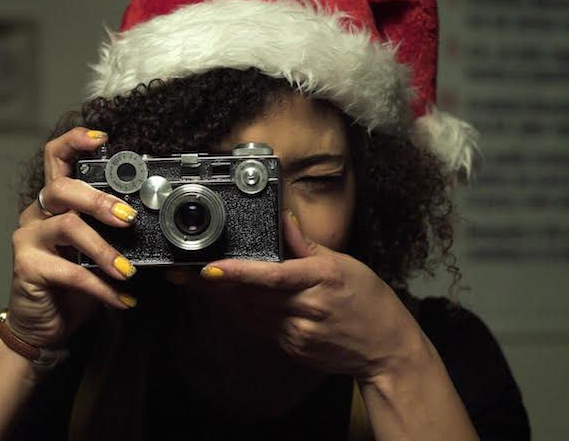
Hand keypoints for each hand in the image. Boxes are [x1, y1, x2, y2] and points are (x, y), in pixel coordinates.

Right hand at [6, 128, 138, 348]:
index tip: (102, 139)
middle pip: (63, 188)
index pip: (57, 158)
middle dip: (99, 199)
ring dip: (104, 249)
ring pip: (67, 227)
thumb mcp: (98, 253)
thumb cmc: (73, 285)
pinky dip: (100, 286)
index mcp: (56, 202)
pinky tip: (121, 298)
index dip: (75, 142)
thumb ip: (117, 234)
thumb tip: (161, 225)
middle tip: (128, 219)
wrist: (45, 325)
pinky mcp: (27, 267)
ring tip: (128, 270)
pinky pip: (69, 272)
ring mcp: (29, 239)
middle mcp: (38, 214)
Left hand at [199, 210, 426, 378]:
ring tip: (196, 284)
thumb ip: (306, 244)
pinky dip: (243, 315)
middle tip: (183, 272)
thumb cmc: (368, 301)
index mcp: (320, 279)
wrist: (385, 348)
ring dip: (222, 299)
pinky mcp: (293, 348)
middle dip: (215, 284)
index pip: (271, 275)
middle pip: (250, 296)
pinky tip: (231, 303)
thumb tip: (283, 220)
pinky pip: (260, 329)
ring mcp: (298, 333)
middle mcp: (307, 308)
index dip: (237, 273)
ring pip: (249, 314)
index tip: (209, 268)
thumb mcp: (343, 264)